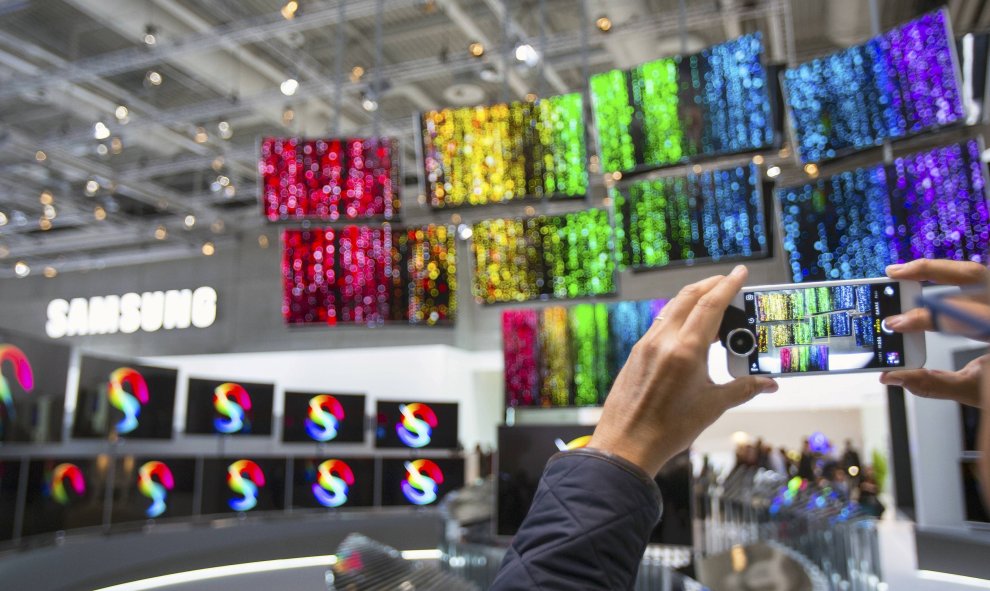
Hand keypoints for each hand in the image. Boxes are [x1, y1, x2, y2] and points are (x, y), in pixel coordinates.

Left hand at [589, 265, 777, 475]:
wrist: (626, 444)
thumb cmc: (669, 429)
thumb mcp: (712, 406)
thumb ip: (743, 388)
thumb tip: (769, 383)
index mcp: (685, 350)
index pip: (710, 305)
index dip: (728, 285)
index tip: (740, 272)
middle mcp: (663, 341)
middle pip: (689, 298)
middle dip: (711, 285)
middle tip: (729, 282)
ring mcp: (646, 345)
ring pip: (672, 309)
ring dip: (693, 300)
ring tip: (714, 305)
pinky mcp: (637, 353)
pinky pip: (660, 324)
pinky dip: (679, 317)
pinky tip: (690, 329)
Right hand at [880, 259, 989, 407]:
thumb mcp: (975, 391)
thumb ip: (933, 384)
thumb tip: (893, 377)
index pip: (964, 315)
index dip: (926, 318)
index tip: (897, 324)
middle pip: (972, 274)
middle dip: (929, 271)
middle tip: (893, 275)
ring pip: (977, 273)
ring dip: (940, 270)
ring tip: (905, 273)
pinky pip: (979, 282)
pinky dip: (952, 279)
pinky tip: (930, 282)